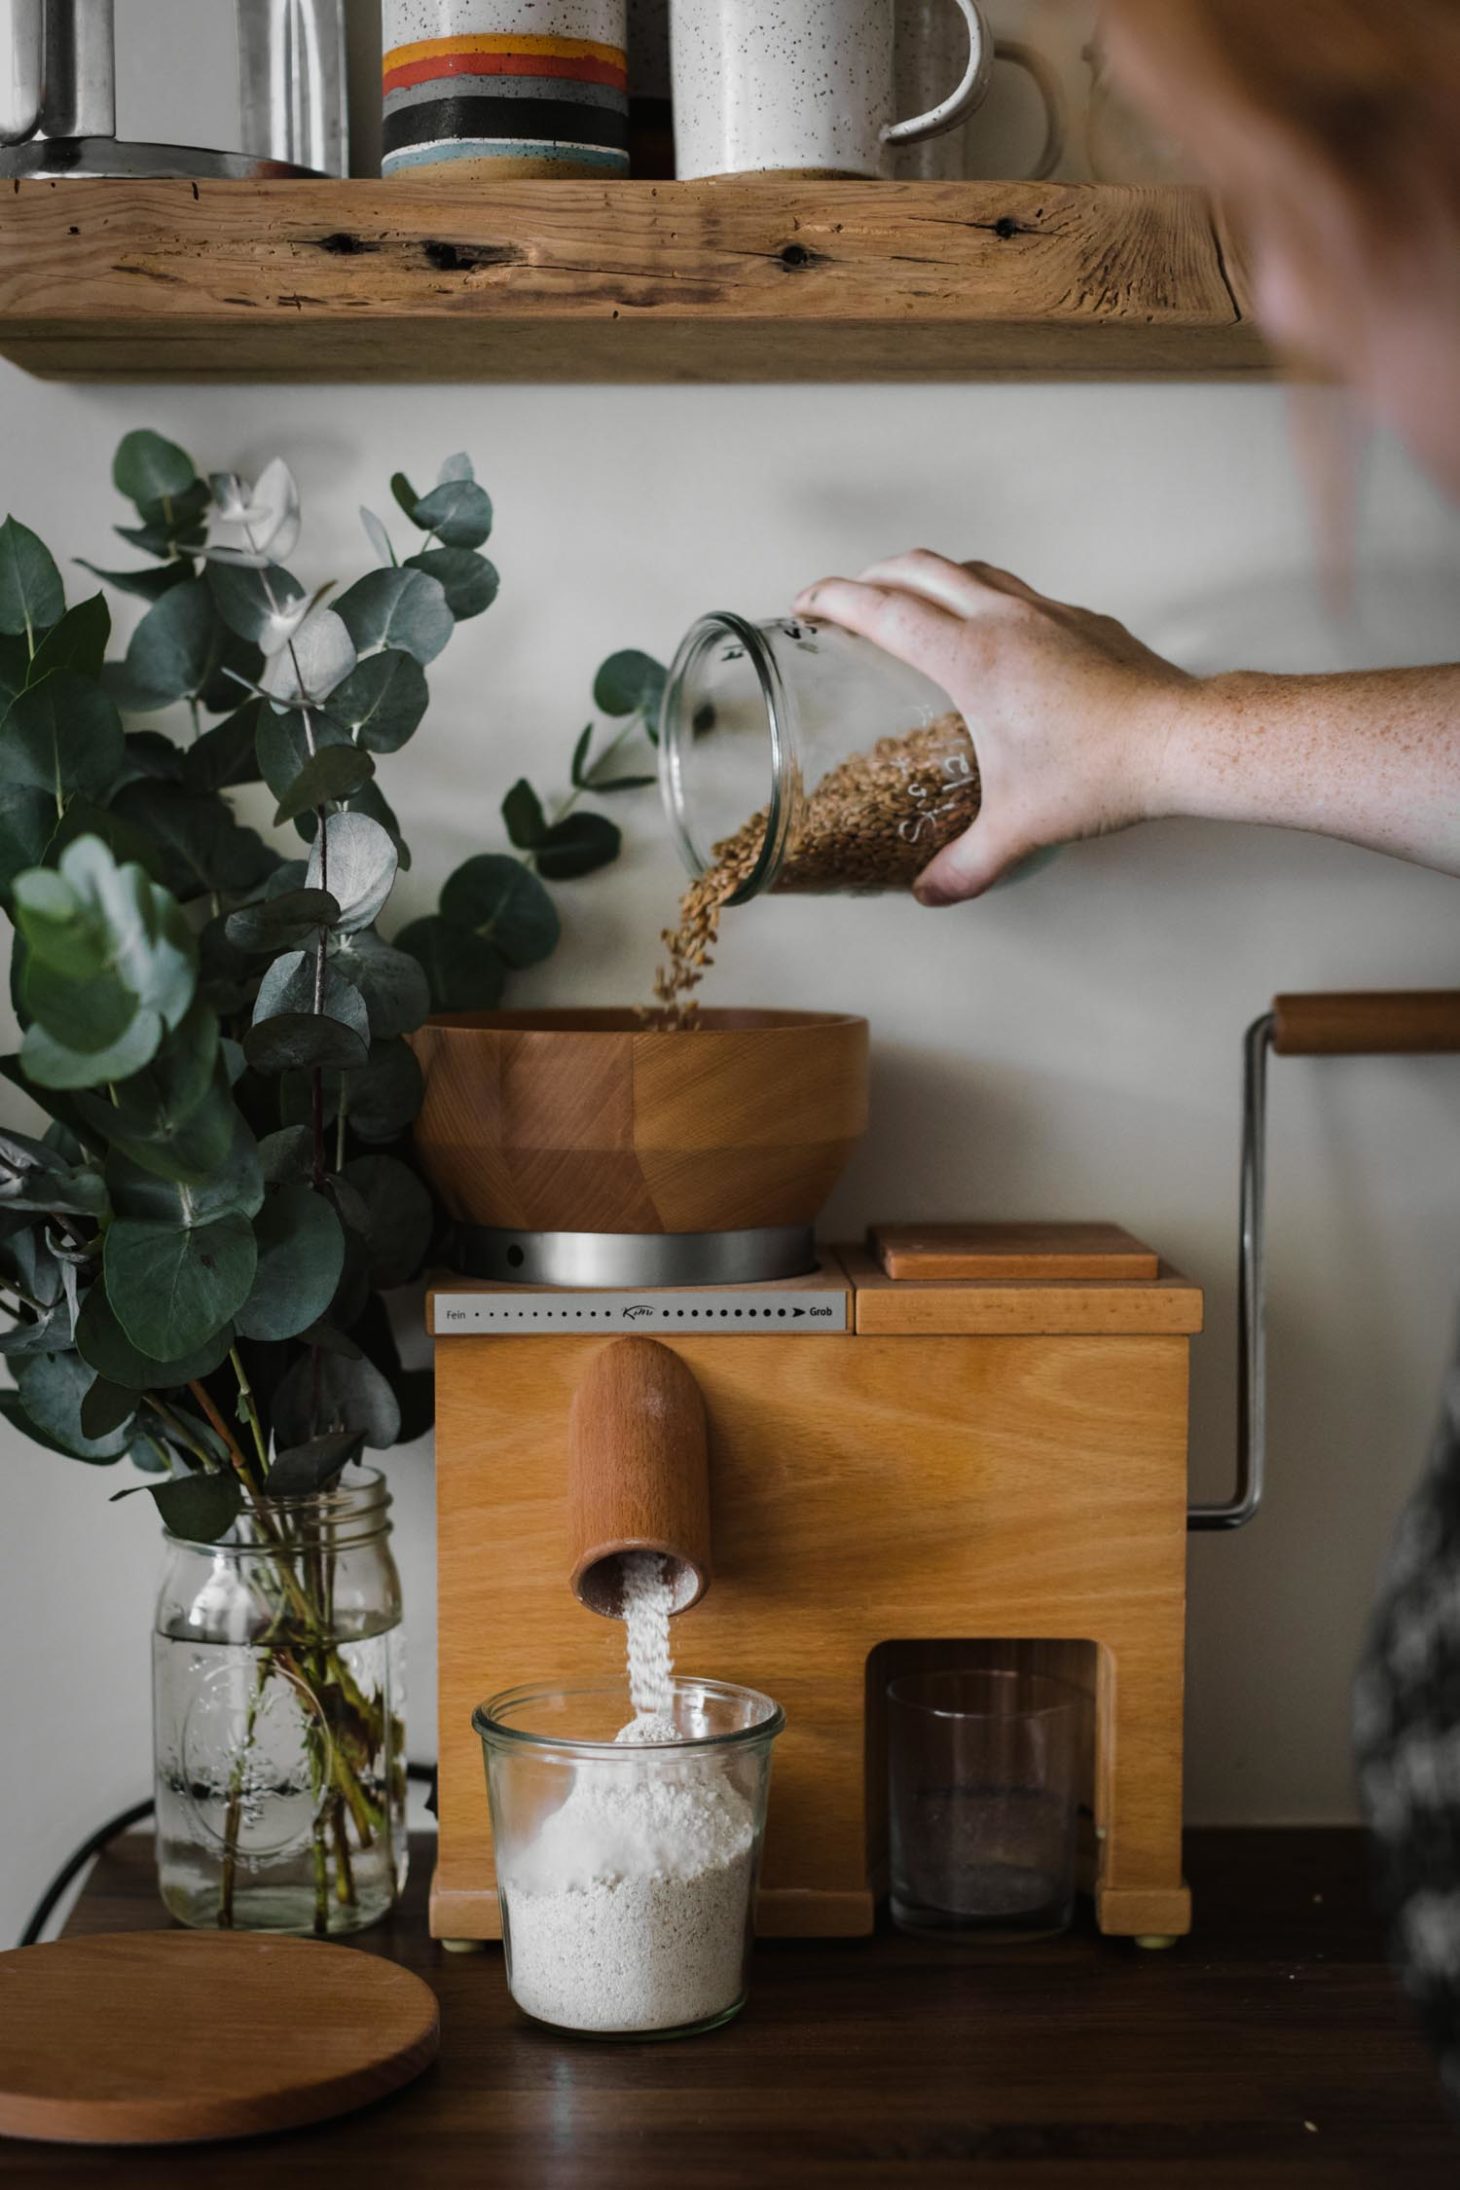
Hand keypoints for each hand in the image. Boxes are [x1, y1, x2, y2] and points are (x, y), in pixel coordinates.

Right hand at [793, 551, 1194, 903]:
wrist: (1183, 741)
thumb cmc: (1103, 771)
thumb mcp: (1020, 825)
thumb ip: (965, 864)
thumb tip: (929, 892)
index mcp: (972, 658)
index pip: (883, 609)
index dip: (833, 599)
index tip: (806, 604)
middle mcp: (1005, 619)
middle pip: (919, 568)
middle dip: (870, 576)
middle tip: (846, 601)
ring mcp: (1048, 612)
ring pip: (971, 568)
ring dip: (929, 577)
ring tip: (911, 604)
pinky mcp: (1083, 620)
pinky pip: (1019, 592)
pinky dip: (986, 598)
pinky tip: (991, 638)